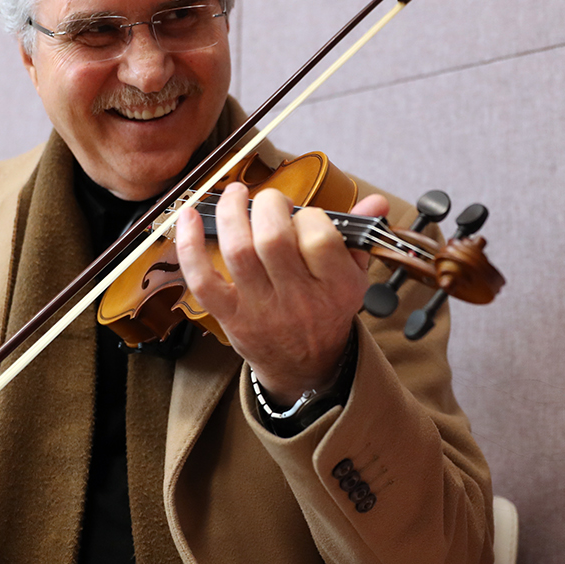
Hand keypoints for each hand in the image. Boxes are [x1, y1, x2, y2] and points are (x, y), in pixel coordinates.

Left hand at [175, 182, 388, 403]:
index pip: (320, 238)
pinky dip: (190, 246)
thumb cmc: (326, 312)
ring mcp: (261, 310)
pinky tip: (189, 217)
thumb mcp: (352, 278)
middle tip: (270, 202)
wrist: (305, 368)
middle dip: (268, 205)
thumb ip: (359, 235)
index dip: (309, 215)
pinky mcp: (230, 317)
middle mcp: (298, 300)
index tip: (305, 215)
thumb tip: (375, 201)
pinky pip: (202, 280)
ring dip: (231, 213)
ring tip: (236, 195)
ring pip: (238, 251)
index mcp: (335, 288)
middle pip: (273, 239)